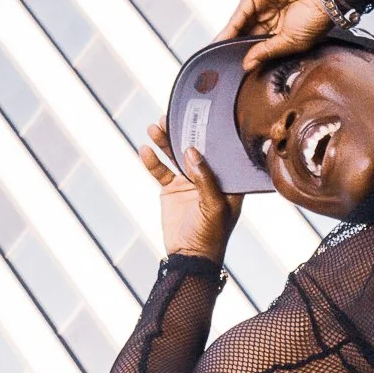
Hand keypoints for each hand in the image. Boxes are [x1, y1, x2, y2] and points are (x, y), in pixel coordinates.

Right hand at [142, 123, 242, 265]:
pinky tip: (145, 150)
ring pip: (176, 156)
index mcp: (228, 182)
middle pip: (196, 149)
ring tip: (156, 126)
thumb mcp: (214, 207)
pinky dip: (152, 161)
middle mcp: (210, 178)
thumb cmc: (211, 235)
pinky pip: (160, 171)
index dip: (213, 135)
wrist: (189, 257)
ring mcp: (189, 183)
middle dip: (185, 131)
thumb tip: (192, 151)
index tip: (203, 116)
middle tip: (173, 115)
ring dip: (166, 141)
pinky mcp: (172, 190)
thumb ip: (205, 178)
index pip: (222, 153)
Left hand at [217, 0, 332, 72]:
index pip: (263, 44)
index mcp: (286, 29)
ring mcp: (264, 3)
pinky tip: (222, 41)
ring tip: (219, 56)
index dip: (252, 56)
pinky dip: (230, 27)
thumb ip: (267, 51)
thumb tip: (248, 64)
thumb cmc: (318, 16)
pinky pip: (240, 13)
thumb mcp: (291, 42)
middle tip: (226, 65)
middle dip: (239, 48)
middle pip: (250, 34)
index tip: (241, 70)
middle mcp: (274, 16)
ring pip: (243, 24)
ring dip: (230, 39)